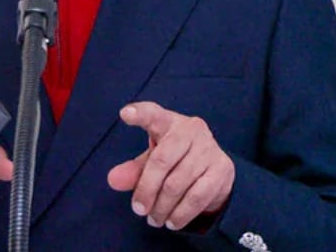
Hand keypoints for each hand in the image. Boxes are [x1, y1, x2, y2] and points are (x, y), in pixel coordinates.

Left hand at [107, 102, 235, 230]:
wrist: (216, 171)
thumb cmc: (177, 161)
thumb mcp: (153, 161)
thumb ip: (133, 170)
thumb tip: (113, 180)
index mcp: (170, 122)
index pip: (154, 115)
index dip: (140, 114)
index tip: (125, 114)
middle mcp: (192, 130)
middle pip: (161, 161)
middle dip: (146, 190)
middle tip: (139, 210)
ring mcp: (209, 149)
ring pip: (177, 184)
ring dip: (162, 207)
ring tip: (154, 219)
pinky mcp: (221, 170)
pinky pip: (196, 197)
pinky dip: (180, 214)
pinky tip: (172, 221)